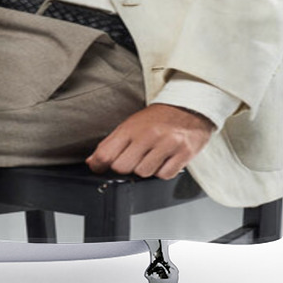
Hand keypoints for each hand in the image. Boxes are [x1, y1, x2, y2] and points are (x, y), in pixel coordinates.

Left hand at [85, 104, 213, 179]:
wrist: (189, 107)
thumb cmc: (158, 117)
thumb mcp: (132, 124)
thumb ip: (112, 143)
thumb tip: (93, 162)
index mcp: (132, 127)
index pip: (107, 152)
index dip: (99, 164)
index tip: (98, 168)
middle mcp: (149, 135)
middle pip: (123, 167)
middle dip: (125, 167)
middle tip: (133, 158)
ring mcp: (167, 144)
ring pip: (144, 173)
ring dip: (146, 169)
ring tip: (152, 156)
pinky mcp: (183, 153)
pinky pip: (165, 175)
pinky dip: (163, 171)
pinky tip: (165, 159)